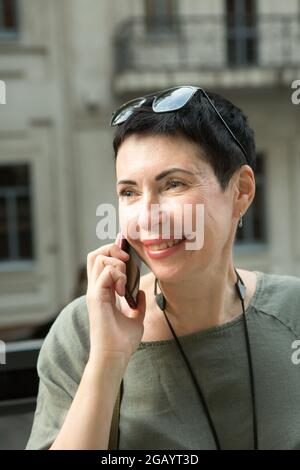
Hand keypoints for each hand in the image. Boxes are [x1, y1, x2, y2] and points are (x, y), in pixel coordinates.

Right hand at [86, 234, 145, 365]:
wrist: (115, 356)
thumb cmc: (122, 341)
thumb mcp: (135, 319)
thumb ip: (137, 305)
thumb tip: (142, 294)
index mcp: (103, 292)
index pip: (101, 261)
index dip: (113, 251)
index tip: (129, 255)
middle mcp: (96, 289)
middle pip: (96, 254)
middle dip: (112, 250)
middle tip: (127, 261)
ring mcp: (94, 292)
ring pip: (98, 258)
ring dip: (117, 264)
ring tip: (126, 281)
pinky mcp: (96, 297)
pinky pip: (105, 273)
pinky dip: (118, 276)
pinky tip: (124, 291)